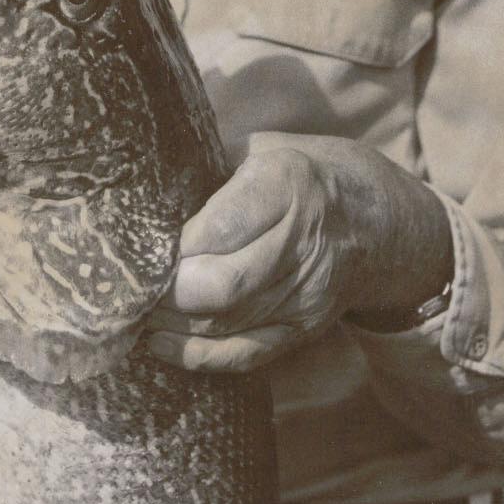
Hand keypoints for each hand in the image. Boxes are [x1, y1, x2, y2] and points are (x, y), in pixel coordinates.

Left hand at [147, 138, 452, 372]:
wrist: (376, 220)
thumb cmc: (299, 174)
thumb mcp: (262, 148)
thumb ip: (210, 164)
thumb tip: (139, 182)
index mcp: (287, 184)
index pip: (222, 225)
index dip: (173, 243)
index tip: (134, 242)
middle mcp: (301, 243)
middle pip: (223, 285)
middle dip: (166, 291)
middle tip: (127, 282)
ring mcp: (305, 294)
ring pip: (225, 325)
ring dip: (169, 323)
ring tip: (129, 309)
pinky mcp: (302, 330)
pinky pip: (243, 354)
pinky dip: (195, 355)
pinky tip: (157, 341)